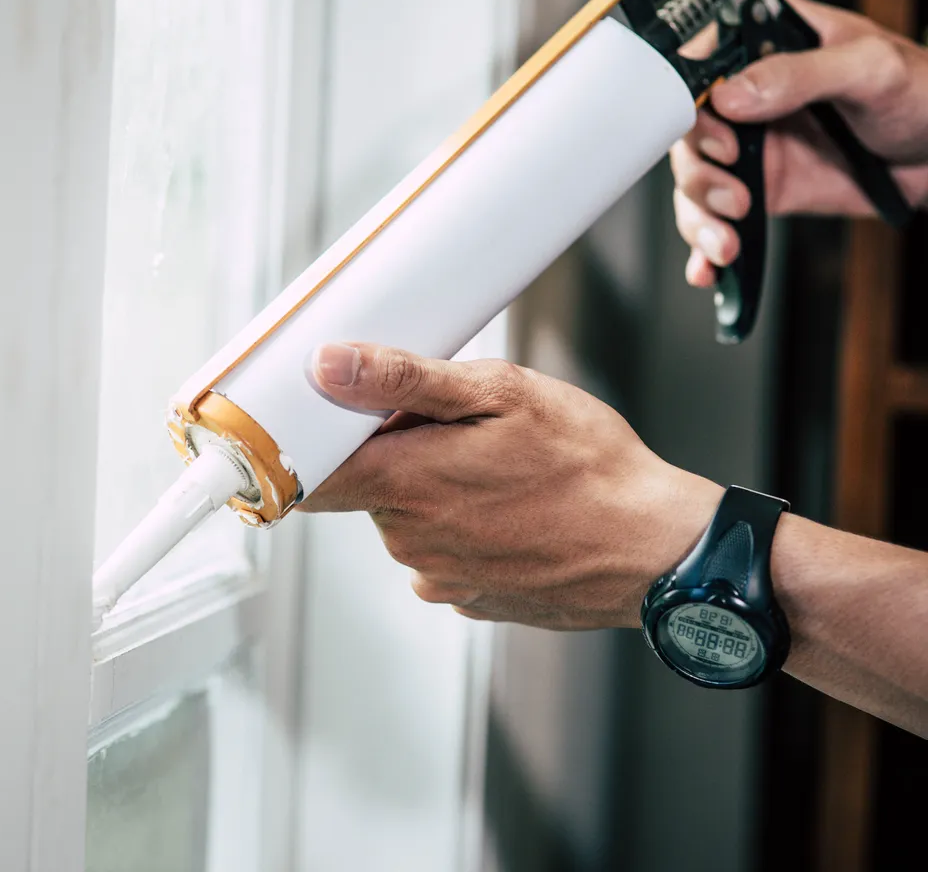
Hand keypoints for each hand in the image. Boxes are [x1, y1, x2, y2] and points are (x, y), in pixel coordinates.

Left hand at [298, 343, 722, 628]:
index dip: (312, 440)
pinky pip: (440, 551)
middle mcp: (409, 540)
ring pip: (405, 518)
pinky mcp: (467, 597)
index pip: (307, 473)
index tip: (330, 417)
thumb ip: (403, 380)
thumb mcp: (500, 392)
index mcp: (405, 483)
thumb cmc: (587, 466)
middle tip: (456, 427)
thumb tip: (328, 366)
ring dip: (431, 488)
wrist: (656, 550)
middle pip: (365, 487)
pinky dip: (460, 526)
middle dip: (394, 453)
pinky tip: (509, 507)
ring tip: (496, 467)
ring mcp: (438, 576)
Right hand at [671, 0, 927, 287]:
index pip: (700, 60)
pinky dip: (704, 246)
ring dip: (700, 216)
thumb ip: (800, 74)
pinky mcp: (759, 188)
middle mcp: (745, 94)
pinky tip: (708, 265)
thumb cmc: (921, 91)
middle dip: (699, 171)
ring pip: (694, 180)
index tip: (719, 128)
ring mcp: (748, 145)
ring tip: (728, 239)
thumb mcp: (869, 68)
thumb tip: (730, 96)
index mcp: (765, 44)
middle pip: (685, 130)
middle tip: (734, 193)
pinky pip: (716, 217)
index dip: (691, 97)